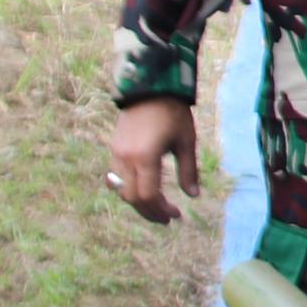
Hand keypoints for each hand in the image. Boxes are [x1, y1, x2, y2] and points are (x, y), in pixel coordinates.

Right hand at [108, 100, 202, 223]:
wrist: (149, 87)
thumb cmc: (173, 114)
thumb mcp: (186, 142)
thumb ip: (188, 171)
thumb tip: (193, 196)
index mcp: (145, 158)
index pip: (148, 196)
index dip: (161, 210)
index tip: (176, 215)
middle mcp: (126, 159)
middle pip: (132, 198)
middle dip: (150, 212)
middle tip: (167, 219)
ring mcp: (116, 154)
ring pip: (122, 190)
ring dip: (139, 203)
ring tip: (158, 208)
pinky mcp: (114, 149)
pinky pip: (117, 179)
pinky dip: (130, 189)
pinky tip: (146, 191)